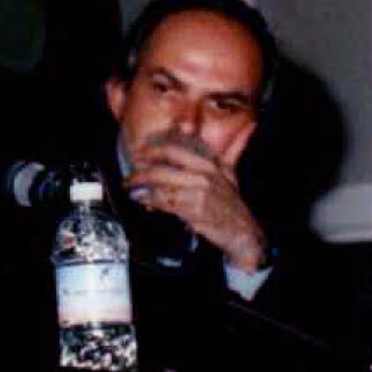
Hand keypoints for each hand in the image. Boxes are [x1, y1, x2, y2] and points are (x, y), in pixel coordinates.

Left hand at [126, 140, 267, 270]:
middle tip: (128, 178)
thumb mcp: (227, 176)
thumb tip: (187, 139)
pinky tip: (143, 202)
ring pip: (160, 188)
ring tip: (132, 191)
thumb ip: (210, 158)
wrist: (243, 232)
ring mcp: (200, 195)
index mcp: (209, 166)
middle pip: (162, 170)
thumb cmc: (231, 205)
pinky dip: (150, 202)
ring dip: (141, 189)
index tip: (138, 153)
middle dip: (139, 174)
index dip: (152, 150)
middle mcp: (204, 177)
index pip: (175, 150)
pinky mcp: (194, 212)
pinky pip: (165, 204)